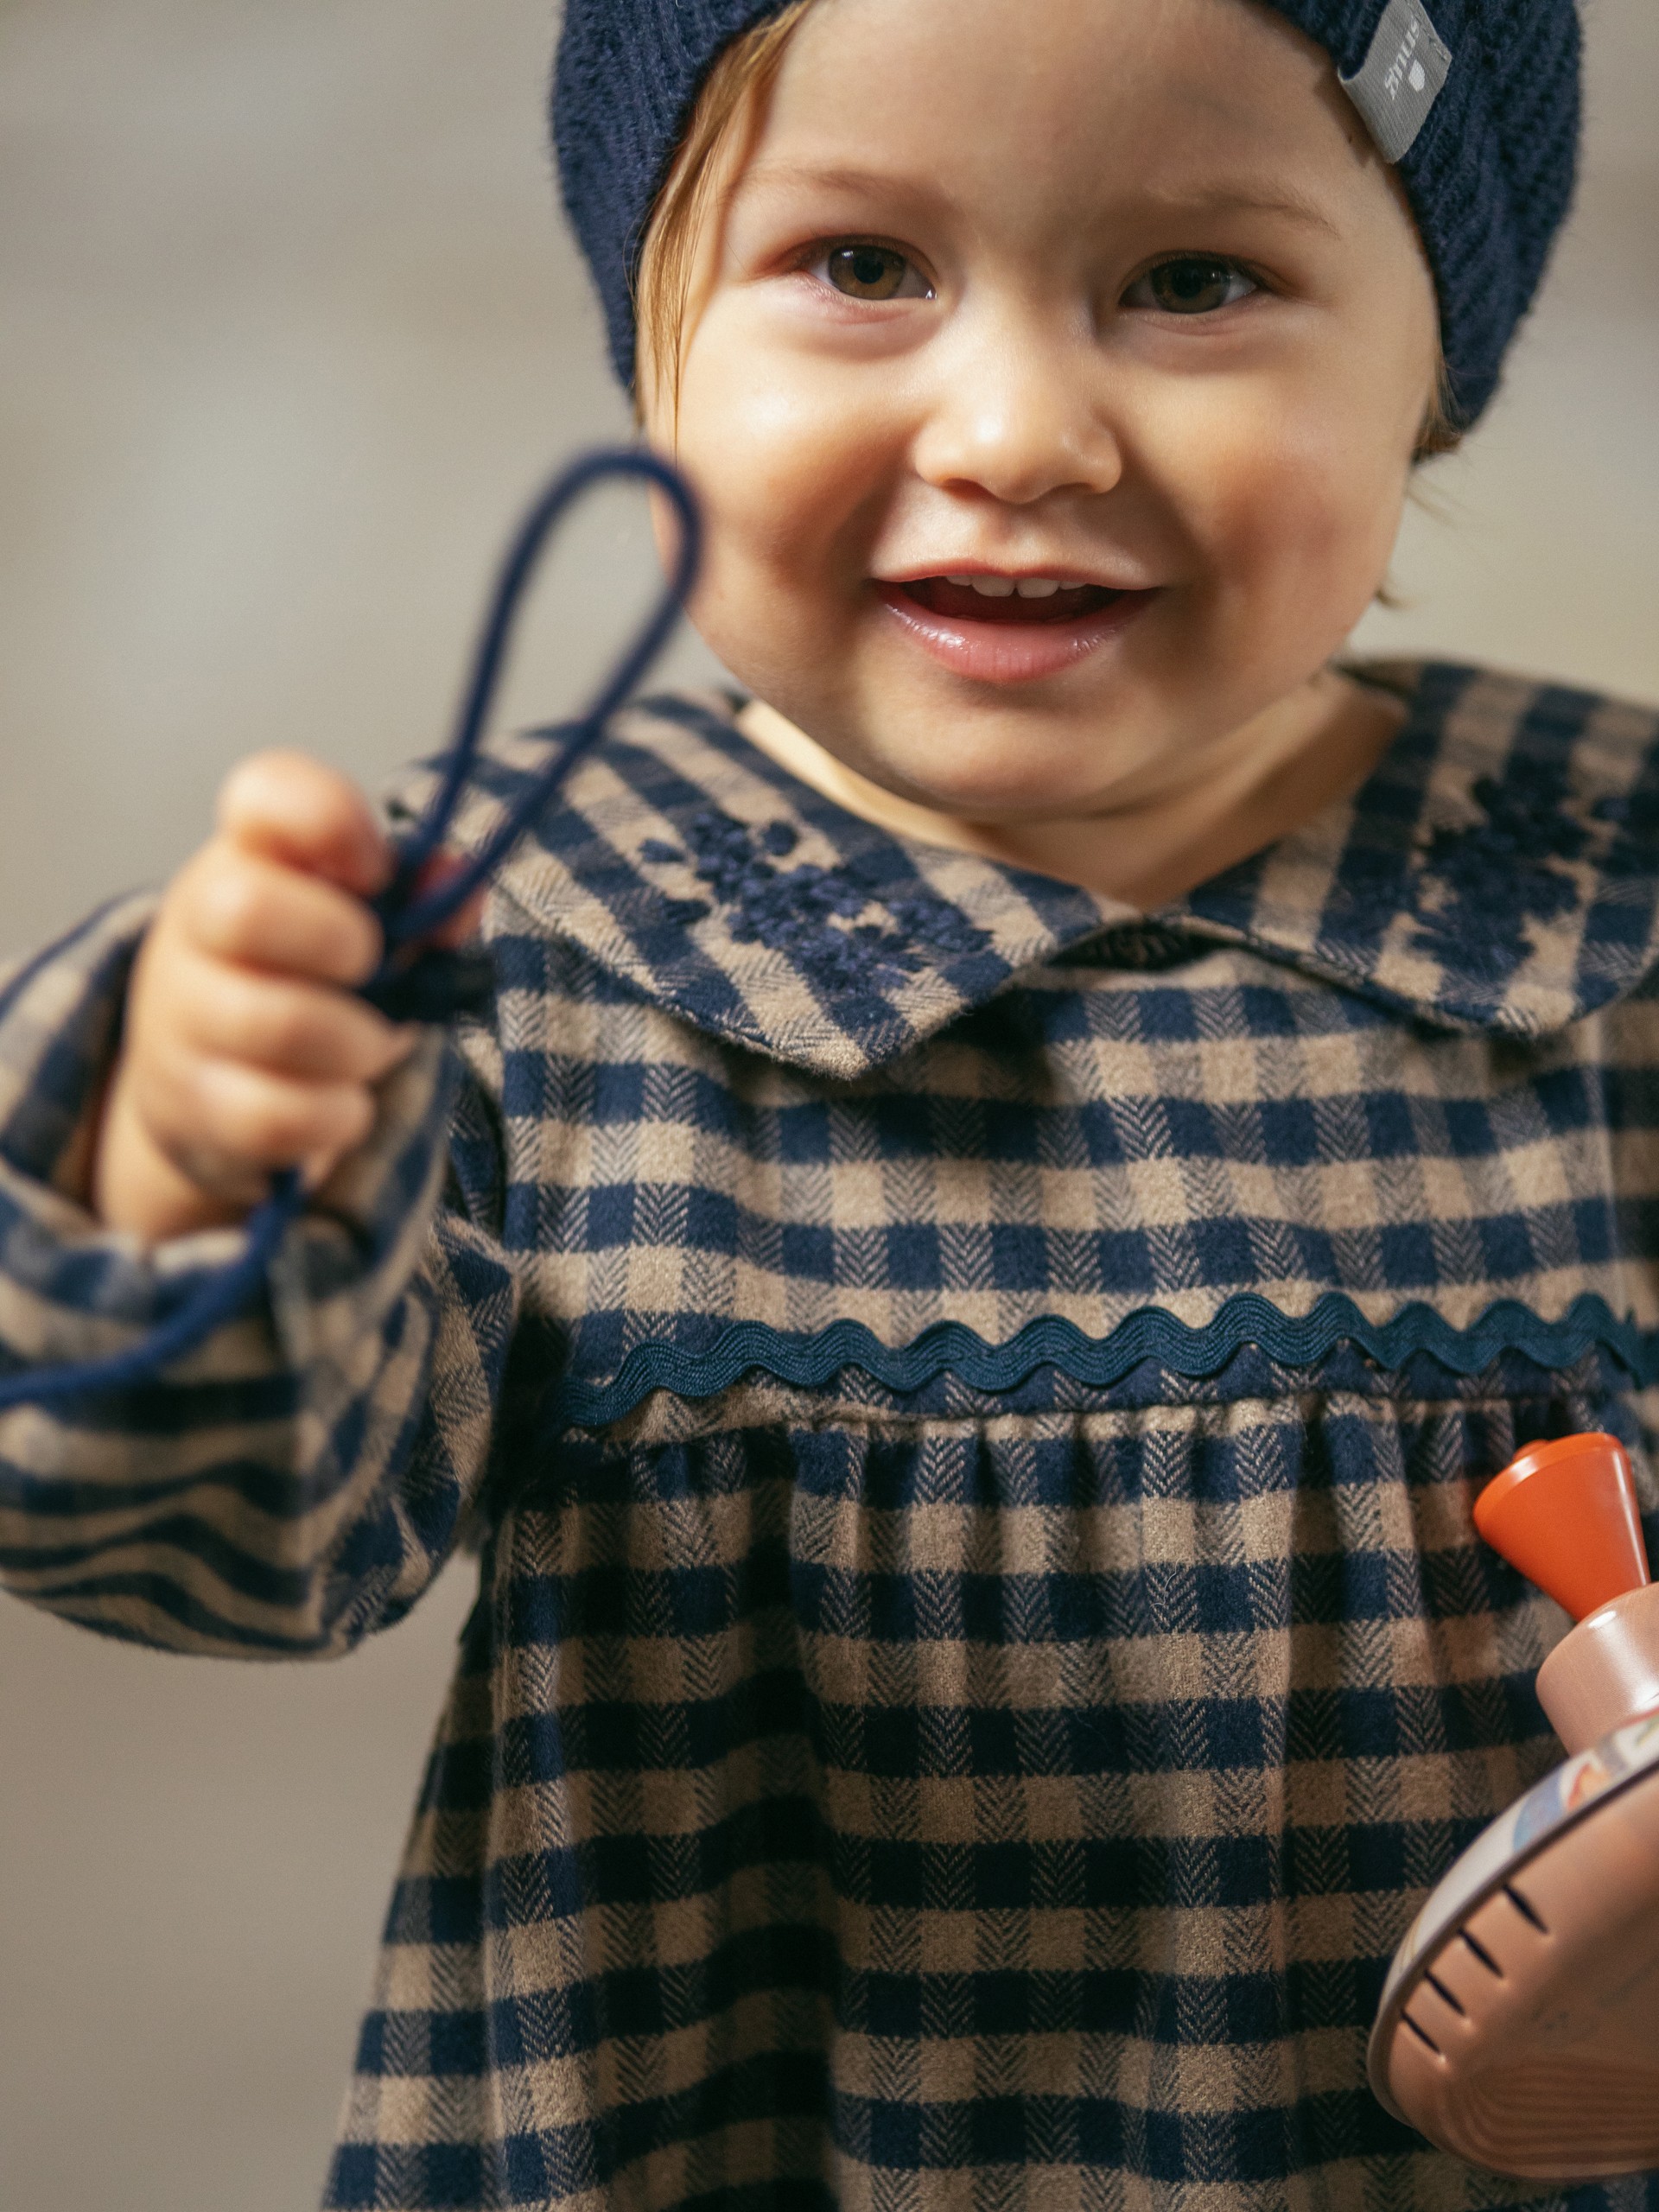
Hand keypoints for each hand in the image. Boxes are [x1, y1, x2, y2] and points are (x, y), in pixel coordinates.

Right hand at [92, 751, 473, 1241]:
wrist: (207, 1079)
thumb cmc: (309, 977)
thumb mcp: (366, 925)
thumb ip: (422, 900)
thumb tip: (457, 882)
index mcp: (248, 855)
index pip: (266, 793)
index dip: (333, 821)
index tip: (373, 868)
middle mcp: (197, 924)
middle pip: (246, 909)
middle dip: (343, 945)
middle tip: (369, 967)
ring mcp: (184, 1017)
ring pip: (278, 1023)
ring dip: (357, 1044)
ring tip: (366, 1046)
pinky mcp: (191, 1104)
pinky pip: (282, 1114)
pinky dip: (338, 1115)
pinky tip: (342, 1102)